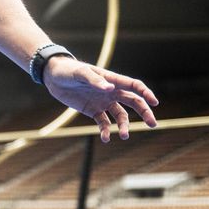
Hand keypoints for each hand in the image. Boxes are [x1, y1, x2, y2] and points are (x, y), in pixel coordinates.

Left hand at [42, 57, 158, 142]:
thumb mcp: (80, 73)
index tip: (155, 103)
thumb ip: (95, 81)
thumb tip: (110, 88)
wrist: (53, 77)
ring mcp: (103, 102)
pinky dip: (106, 131)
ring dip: (124, 126)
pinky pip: (104, 123)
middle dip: (145, 113)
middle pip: (134, 102)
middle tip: (153, 124)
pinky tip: (106, 138)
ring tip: (123, 136)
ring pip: (120, 116)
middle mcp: (111, 92)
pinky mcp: (93, 110)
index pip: (134, 86)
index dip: (146, 93)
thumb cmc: (68, 70)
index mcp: (112, 80)